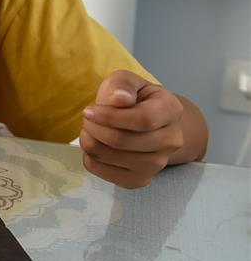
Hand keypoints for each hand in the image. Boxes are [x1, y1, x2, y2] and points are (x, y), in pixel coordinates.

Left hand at [80, 70, 183, 187]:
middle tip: (88, 118)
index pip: (142, 120)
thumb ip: (121, 85)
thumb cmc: (134, 98)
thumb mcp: (126, 81)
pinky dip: (90, 157)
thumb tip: (119, 99)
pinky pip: (103, 172)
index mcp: (171, 110)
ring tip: (91, 129)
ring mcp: (157, 164)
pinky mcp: (139, 179)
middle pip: (122, 141)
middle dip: (94, 128)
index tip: (89, 111)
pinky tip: (96, 144)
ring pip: (110, 157)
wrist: (146, 123)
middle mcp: (171, 140)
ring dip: (89, 141)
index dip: (110, 117)